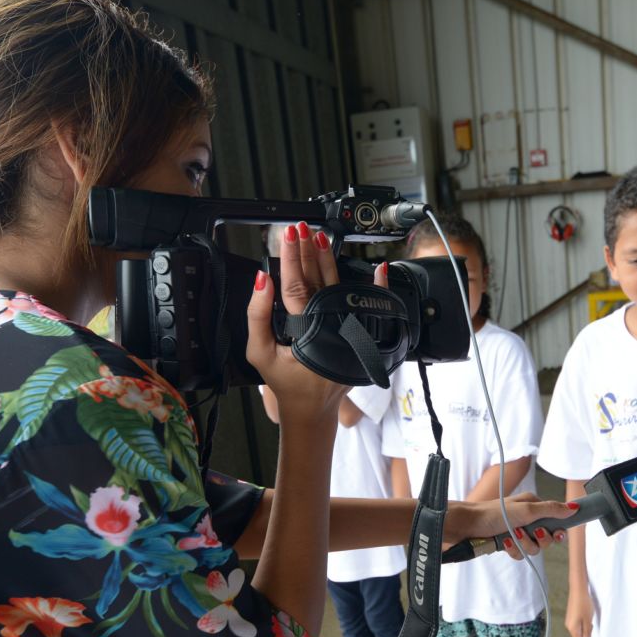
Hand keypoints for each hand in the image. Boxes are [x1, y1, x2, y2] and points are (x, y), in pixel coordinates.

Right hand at [246, 222, 387, 422]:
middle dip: (309, 251)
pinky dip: (376, 286)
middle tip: (301, 228)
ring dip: (328, 260)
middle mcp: (331, 328)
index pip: (296, 287)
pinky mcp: (356, 334)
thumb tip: (262, 280)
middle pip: (318, 281)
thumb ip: (257, 316)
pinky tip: (380, 268)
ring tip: (320, 237)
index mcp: (305, 333)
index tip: (288, 235)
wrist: (313, 408)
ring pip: (338, 287)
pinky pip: (365, 305)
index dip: (291, 258)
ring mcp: (346, 330)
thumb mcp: (259, 353)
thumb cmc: (285, 383)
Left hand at [443, 493, 572, 559]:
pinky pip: (520, 554)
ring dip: (523, 544)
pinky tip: (504, 542)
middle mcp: (527, 519)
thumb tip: (573, 508)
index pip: (556, 520)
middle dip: (539, 539)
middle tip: (531, 532)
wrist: (466, 526)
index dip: (559, 529)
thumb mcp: (526, 509)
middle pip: (547, 538)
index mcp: (534, 507)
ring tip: (511, 535)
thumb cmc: (492, 512)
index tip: (559, 534)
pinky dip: (513, 550)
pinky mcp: (508, 544)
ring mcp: (518, 533)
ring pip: (534, 548)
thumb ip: (551, 510)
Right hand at [565, 587, 597, 636]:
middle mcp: (569, 626)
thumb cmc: (583, 603)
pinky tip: (589, 620)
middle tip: (597, 635)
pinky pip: (578, 626)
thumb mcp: (587, 620)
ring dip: (586, 632)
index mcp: (572, 628)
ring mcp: (569, 621)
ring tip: (593, 625)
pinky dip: (584, 627)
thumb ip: (587, 632)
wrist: (578, 590)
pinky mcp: (571, 616)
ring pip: (578, 632)